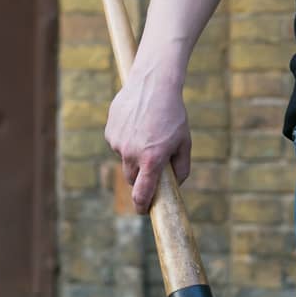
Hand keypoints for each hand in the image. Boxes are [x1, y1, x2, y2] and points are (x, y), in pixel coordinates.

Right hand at [104, 60, 190, 213]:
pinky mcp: (110, 132)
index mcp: (152, 160)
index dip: (142, 206)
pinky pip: (118, 144)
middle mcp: (132, 154)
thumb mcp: (184, 142)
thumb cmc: (174, 115)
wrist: (153, 84)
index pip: (142, 193)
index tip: (143, 211)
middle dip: (140, 178)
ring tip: (148, 134)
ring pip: (125, 159)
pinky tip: (137, 125)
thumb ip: (182, 168)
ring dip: (134, 155)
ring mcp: (118, 143)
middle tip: (151, 166)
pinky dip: (126, 141)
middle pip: (132, 179)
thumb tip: (176, 186)